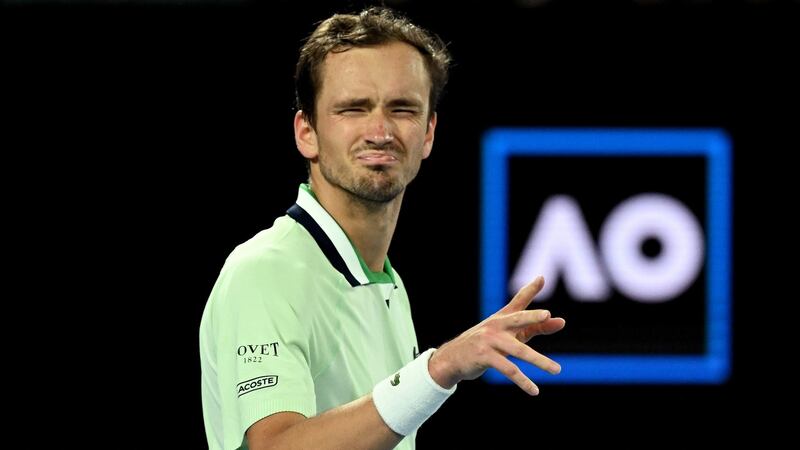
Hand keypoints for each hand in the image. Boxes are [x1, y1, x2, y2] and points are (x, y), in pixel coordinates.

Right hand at [428, 276, 564, 394]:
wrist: (453, 358)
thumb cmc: (486, 344)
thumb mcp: (509, 334)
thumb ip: (536, 327)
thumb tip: (562, 321)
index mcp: (502, 318)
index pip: (518, 301)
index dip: (530, 289)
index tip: (541, 278)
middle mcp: (496, 325)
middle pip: (517, 319)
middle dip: (532, 317)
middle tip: (547, 315)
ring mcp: (489, 341)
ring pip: (518, 351)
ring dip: (539, 361)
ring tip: (557, 370)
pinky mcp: (484, 357)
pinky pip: (509, 370)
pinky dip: (523, 381)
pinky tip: (534, 390)